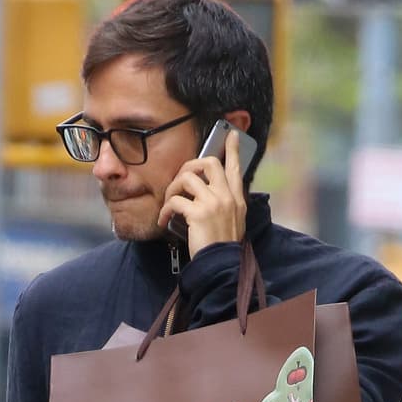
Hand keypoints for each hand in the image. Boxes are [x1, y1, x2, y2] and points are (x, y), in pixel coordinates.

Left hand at [158, 128, 246, 255]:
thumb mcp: (233, 224)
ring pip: (188, 177)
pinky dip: (165, 209)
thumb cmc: (222, 249)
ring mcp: (214, 203)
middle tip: (180, 178)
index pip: (236, 168)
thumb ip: (225, 206)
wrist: (221, 266)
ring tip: (169, 203)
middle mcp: (227, 197)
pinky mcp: (199, 212)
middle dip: (189, 165)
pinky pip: (176, 200)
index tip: (231, 134)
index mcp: (237, 199)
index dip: (233, 150)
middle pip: (209, 163)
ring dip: (173, 188)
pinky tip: (163, 219)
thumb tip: (208, 196)